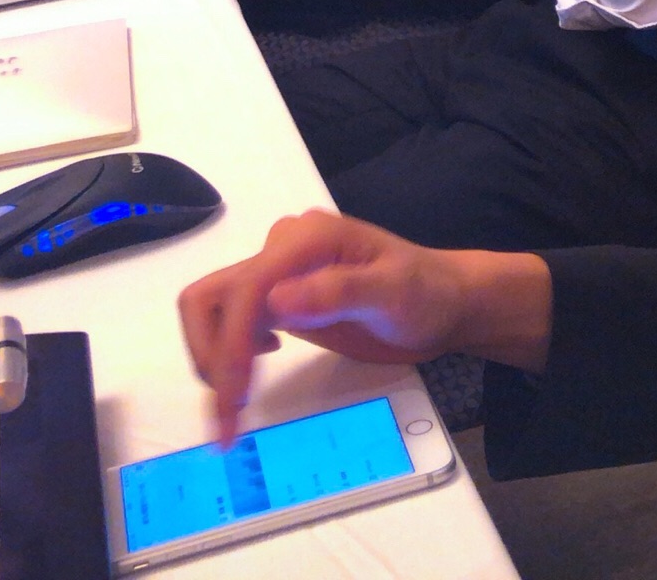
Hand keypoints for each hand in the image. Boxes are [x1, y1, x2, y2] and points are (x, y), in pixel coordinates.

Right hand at [178, 212, 551, 443]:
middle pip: (212, 297)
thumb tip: (277, 299)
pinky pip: (234, 322)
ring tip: (232, 406)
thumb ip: (339, 291)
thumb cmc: (428, 294)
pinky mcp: (281, 300)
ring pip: (214, 309)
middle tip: (227, 416)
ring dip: (212, 357)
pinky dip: (227, 354)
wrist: (445, 302)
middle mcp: (283, 250)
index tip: (232, 403)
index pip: (246, 290)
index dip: (230, 347)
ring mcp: (280, 274)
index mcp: (306, 239)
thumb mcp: (394, 291)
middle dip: (210, 356)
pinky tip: (252, 375)